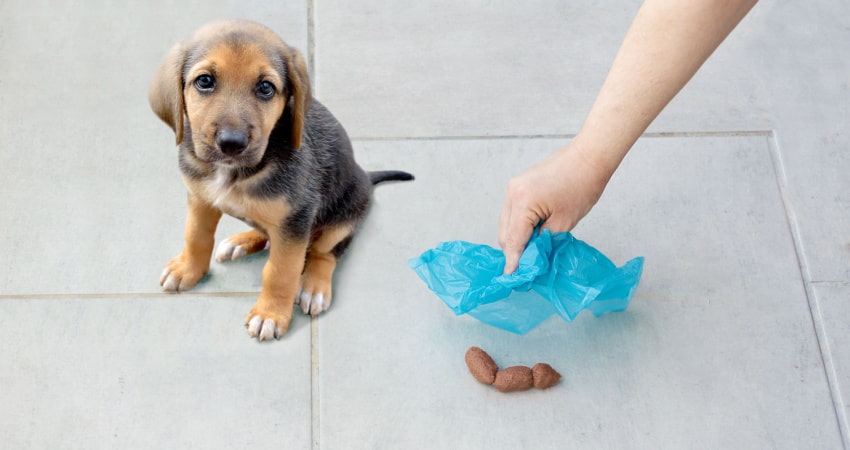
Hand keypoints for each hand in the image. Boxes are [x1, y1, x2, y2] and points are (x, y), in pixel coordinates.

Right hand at [498, 142, 610, 273]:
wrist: (588, 157)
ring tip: (535, 249)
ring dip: (518, 238)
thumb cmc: (582, 187)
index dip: (514, 262)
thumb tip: (533, 257)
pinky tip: (535, 232)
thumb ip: (544, 242)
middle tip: (529, 266)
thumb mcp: (564, 223)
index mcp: (522, 202)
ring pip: (507, 224)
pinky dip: (521, 225)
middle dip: (515, 251)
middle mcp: (512, 194)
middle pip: (505, 233)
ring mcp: (513, 187)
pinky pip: (513, 212)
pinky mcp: (519, 185)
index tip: (513, 279)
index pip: (513, 240)